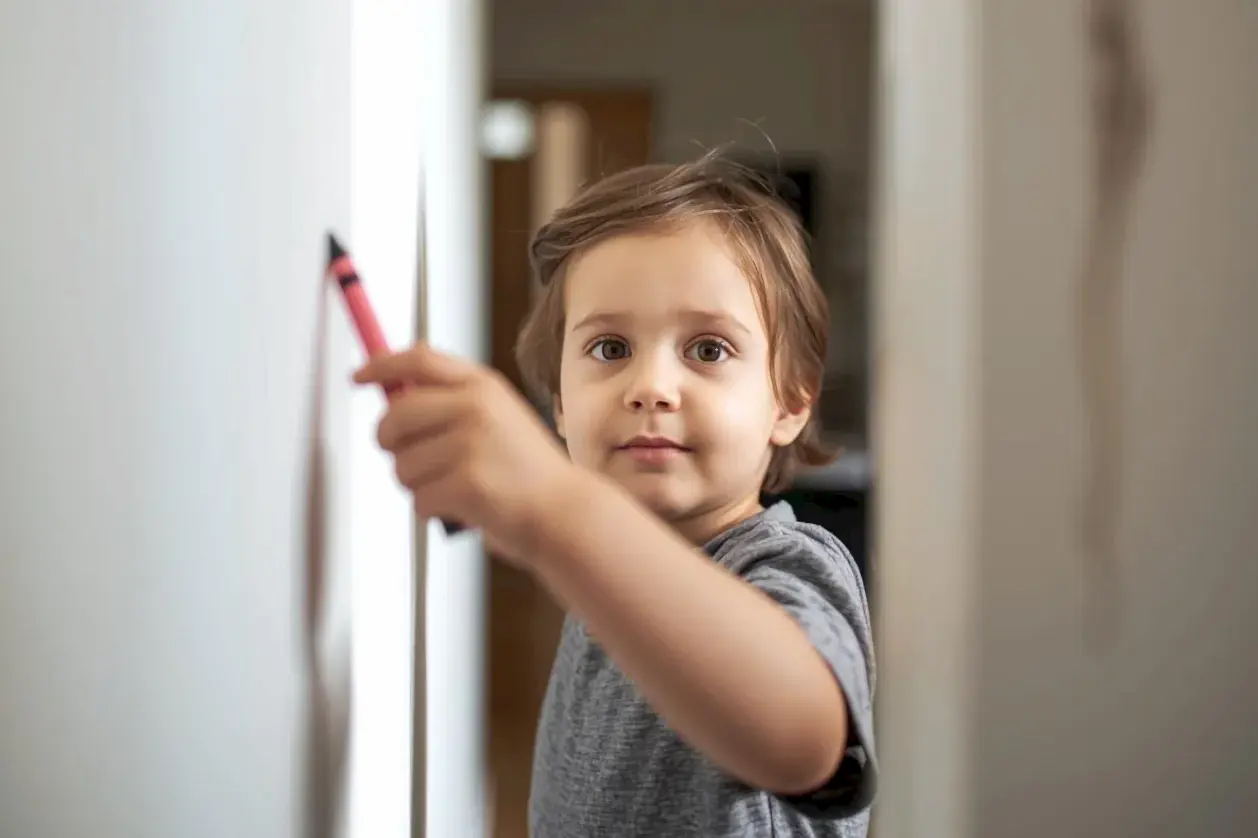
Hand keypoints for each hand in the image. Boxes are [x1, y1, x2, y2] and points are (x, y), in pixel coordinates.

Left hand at [353, 343, 578, 566]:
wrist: (563, 511)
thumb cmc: (527, 471)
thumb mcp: (499, 416)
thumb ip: (453, 400)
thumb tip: (393, 396)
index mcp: (483, 386)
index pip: (418, 360)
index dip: (381, 365)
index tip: (361, 376)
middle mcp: (476, 408)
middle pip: (396, 415)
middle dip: (388, 440)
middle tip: (402, 455)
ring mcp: (470, 445)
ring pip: (401, 464)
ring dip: (416, 483)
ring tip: (451, 486)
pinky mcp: (466, 483)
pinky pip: (418, 499)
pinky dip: (433, 509)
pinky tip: (462, 507)